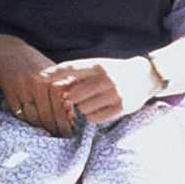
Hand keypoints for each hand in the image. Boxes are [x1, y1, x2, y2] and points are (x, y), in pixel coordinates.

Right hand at [0, 37, 75, 136]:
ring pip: (34, 118)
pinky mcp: (10, 94)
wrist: (10, 52)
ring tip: (49, 138)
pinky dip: (27, 124)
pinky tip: (33, 129)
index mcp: (52, 80)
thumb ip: (66, 86)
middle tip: (62, 141)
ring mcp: (23, 90)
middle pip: (48, 115)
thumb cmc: (36, 64)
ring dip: (42, 130)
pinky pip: (20, 115)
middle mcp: (38, 85)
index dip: (66, 124)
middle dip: (56, 130)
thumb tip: (75, 109)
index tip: (71, 135)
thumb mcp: (54, 70)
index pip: (61, 108)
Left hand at [42, 57, 157, 124]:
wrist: (146, 76)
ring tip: (95, 101)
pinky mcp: (121, 107)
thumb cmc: (117, 71)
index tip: (37, 77)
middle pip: (74, 95)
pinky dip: (93, 116)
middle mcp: (107, 78)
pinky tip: (100, 109)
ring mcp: (115, 94)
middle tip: (82, 96)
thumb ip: (81, 74)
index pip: (72, 68)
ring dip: (84, 107)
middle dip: (74, 98)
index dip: (54, 73)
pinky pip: (95, 118)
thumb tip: (55, 83)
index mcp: (100, 65)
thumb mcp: (100, 66)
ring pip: (84, 108)